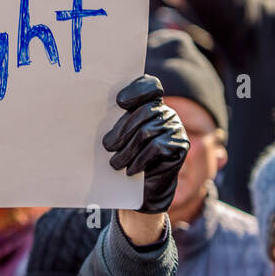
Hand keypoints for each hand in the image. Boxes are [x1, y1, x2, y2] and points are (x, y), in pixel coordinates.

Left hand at [102, 74, 187, 213]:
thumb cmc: (125, 158)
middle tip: (107, 147)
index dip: (137, 90)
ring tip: (115, 163)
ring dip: (126, 150)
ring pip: (147, 131)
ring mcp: (175, 128)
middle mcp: (166, 113)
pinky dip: (140, 159)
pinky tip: (130, 169)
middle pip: (144, 111)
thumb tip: (94, 111)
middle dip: (122, 130)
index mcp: (151, 104)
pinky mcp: (181, 145)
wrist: (143, 190)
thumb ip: (114, 121)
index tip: (119, 102)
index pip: (150, 86)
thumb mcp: (117, 138)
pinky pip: (157, 147)